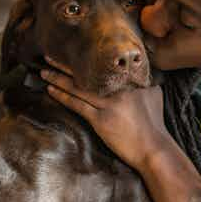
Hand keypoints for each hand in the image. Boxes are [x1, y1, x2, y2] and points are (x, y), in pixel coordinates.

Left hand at [41, 70, 172, 171]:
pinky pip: (77, 105)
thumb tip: (144, 77)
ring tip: (44, 72)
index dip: (84, 59)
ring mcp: (108, 104)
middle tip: (48, 57)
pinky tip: (51, 90)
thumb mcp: (155, 96)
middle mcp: (118, 89)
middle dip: (65, 65)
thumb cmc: (155, 125)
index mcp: (129, 80)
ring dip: (58, 79)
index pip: (102, 66)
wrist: (154, 148)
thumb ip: (146, 84)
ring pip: (79, 88)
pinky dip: (63, 96)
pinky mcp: (101, 120)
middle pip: (87, 73)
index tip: (70, 53)